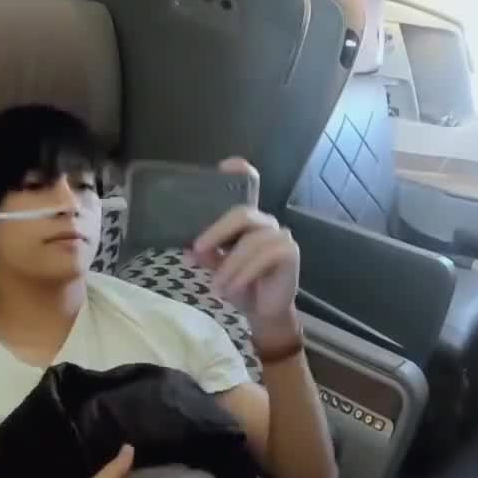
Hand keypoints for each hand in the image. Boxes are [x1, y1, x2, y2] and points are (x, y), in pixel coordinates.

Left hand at [190, 157, 301, 350]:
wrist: (263, 311)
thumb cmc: (240, 283)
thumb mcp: (217, 268)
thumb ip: (206, 255)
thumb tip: (188, 250)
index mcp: (245, 220)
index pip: (248, 186)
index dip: (240, 172)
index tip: (225, 166)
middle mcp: (264, 222)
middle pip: (242, 213)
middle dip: (217, 231)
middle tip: (198, 249)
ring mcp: (279, 235)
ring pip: (251, 241)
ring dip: (230, 266)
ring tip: (218, 287)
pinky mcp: (289, 251)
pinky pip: (264, 256)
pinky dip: (245, 273)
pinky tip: (234, 287)